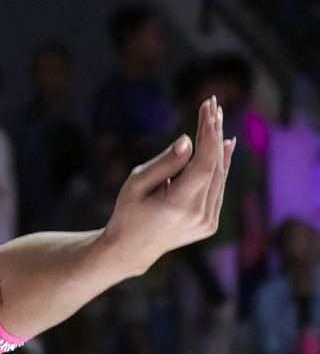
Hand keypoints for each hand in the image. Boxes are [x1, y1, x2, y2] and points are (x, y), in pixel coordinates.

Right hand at [102, 98, 231, 278]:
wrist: (132, 249)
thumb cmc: (128, 211)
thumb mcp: (137, 182)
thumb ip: (165, 162)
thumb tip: (188, 140)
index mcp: (179, 205)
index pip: (203, 163)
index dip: (208, 133)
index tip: (207, 108)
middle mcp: (199, 215)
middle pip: (214, 166)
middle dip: (214, 132)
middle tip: (214, 104)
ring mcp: (208, 222)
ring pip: (219, 176)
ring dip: (219, 146)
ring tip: (218, 118)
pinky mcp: (210, 223)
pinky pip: (218, 187)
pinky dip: (221, 165)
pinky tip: (224, 144)